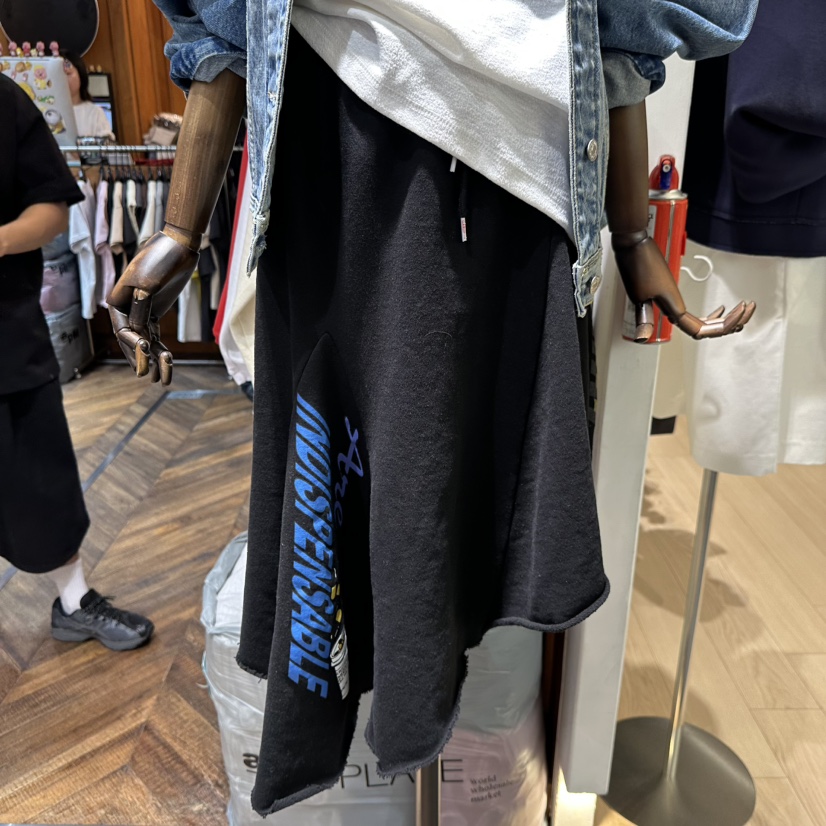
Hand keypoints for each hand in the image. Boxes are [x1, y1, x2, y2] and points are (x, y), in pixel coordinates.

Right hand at [107, 230, 198, 384]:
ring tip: (160, 378)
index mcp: (116, 300)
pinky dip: (161, 349)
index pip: (121, 329)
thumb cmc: (159, 261)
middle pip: (130, 340)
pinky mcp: (154, 312)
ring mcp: (140, 311)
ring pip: (144, 341)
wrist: (178, 246)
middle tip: (147, 376)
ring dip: (153, 359)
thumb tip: (137, 333)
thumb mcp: (147, 284)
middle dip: (139, 358)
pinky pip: (155, 335)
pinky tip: (168, 363)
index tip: (145, 350)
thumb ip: (140, 308)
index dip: (131, 343)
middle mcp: (125, 308)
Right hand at [612, 232, 755, 341]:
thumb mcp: (653, 291)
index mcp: (670, 312)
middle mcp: (671, 312)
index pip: (700, 330)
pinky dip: (712, 314)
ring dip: (724, 319)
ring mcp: (670, 305)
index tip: (741, 313)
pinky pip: (695, 314)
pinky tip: (721, 308)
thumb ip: (647, 317)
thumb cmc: (642, 263)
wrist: (632, 245)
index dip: (723, 326)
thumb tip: (641, 339)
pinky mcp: (669, 297)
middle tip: (748, 308)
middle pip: (705, 329)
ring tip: (740, 309)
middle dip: (730, 321)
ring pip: (703, 322)